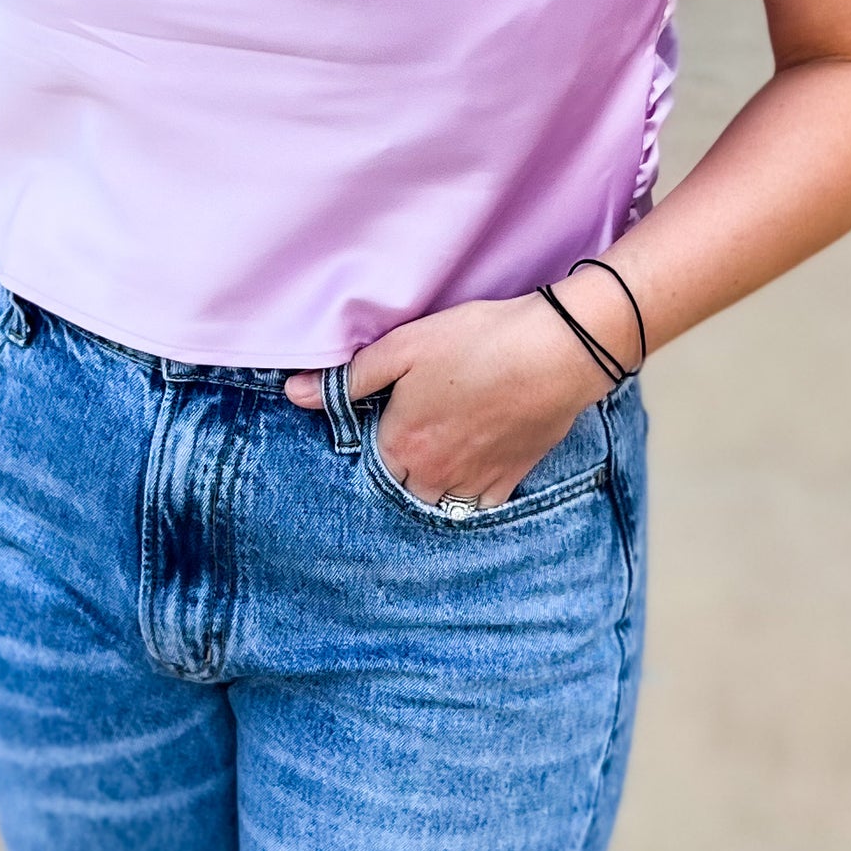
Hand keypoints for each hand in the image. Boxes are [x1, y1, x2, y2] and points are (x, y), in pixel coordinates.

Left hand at [284, 290, 611, 507]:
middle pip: (398, 490)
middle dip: (396, 471)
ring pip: (436, 503)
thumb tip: (293, 394)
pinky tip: (469, 473)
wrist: (557, 352)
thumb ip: (347, 379)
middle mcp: (433, 475)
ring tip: (436, 456)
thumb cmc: (478, 342)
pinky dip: (468, 497)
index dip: (369, 444)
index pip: (365, 465)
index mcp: (400, 445)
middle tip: (409, 439)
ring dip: (429, 487)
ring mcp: (473, 483)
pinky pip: (478, 507)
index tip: (378, 424)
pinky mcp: (509, 480)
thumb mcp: (403, 348)